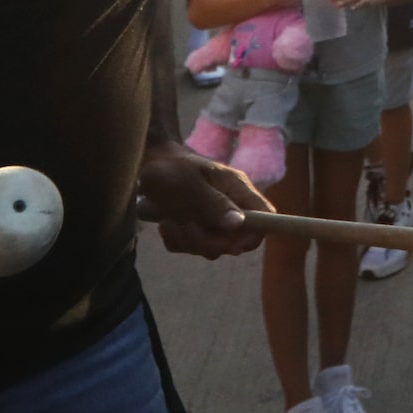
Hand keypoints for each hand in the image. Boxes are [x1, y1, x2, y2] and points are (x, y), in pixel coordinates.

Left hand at [136, 139, 265, 257]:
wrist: (146, 165)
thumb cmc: (170, 168)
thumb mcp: (189, 183)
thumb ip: (214, 203)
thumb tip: (239, 223)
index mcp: (237, 189)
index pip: (265, 216)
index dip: (254, 234)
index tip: (229, 243)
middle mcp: (230, 206)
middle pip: (236, 240)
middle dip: (208, 241)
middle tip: (186, 227)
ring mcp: (212, 219)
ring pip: (212, 247)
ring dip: (188, 240)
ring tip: (170, 221)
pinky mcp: (194, 230)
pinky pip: (190, 248)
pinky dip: (176, 241)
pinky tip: (166, 224)